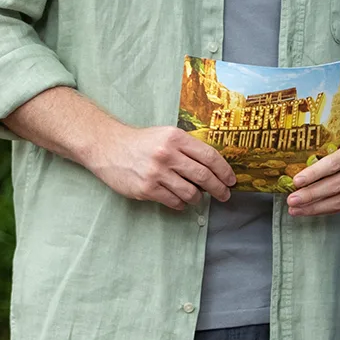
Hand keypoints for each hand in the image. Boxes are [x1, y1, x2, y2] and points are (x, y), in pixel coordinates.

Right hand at [90, 124, 236, 210]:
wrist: (109, 147)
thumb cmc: (141, 142)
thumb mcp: (166, 135)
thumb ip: (187, 148)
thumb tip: (212, 167)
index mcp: (176, 138)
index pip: (209, 156)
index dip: (224, 170)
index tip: (231, 180)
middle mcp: (168, 154)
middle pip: (203, 176)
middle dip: (218, 188)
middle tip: (224, 195)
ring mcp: (157, 173)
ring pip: (190, 192)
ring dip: (198, 198)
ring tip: (198, 198)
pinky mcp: (146, 188)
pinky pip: (173, 201)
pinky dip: (181, 204)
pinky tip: (181, 201)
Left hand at [286, 108, 339, 215]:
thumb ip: (323, 152)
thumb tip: (290, 170)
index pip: (334, 164)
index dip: (314, 174)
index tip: (295, 181)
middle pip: (335, 186)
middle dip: (310, 195)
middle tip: (291, 200)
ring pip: (339, 201)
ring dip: (314, 208)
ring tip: (295, 209)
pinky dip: (325, 210)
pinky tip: (311, 210)